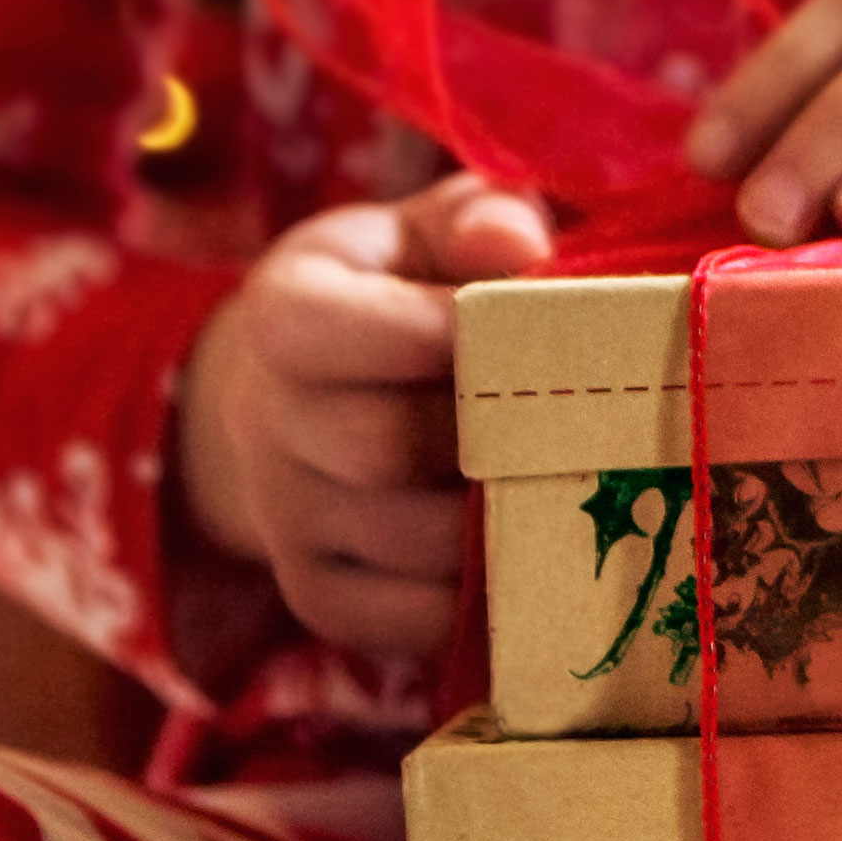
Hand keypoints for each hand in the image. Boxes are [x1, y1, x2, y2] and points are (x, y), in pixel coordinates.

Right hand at [175, 176, 550, 660]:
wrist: (323, 396)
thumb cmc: (410, 291)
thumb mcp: (434, 231)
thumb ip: (479, 220)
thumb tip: (519, 244)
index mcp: (283, 313)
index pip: (324, 330)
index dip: (434, 332)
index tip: (527, 327)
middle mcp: (265, 423)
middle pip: (382, 450)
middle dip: (490, 437)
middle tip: (576, 418)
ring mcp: (287, 522)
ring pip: (415, 544)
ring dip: (508, 519)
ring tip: (575, 481)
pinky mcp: (322, 600)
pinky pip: (417, 620)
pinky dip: (491, 595)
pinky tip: (536, 547)